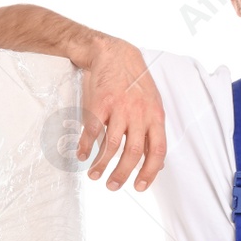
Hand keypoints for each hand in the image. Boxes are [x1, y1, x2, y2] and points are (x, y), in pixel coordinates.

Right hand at [71, 33, 167, 191]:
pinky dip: (86, 147)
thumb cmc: (133, 82)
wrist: (113, 53)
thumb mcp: (152, 104)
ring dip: (102, 164)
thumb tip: (158, 162)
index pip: (157, 150)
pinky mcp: (100, 103)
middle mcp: (139, 113)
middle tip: (112, 186)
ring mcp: (119, 108)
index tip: (139, 187)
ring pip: (112, 145)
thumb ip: (153, 131)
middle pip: (133, 152)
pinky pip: (92, 131)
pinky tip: (82, 155)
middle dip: (122, 174)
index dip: (150, 172)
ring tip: (94, 175)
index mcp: (155, 116)